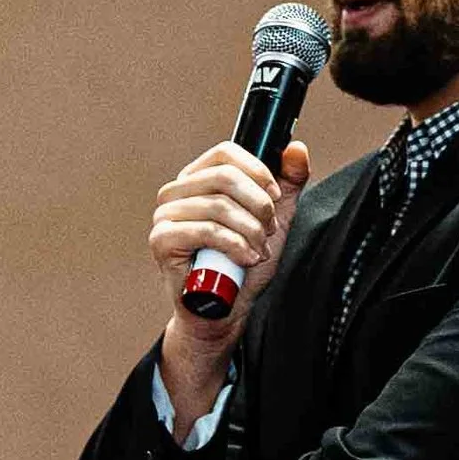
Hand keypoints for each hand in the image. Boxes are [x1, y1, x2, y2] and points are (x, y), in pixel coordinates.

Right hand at [151, 137, 308, 432]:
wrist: (225, 310)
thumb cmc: (242, 266)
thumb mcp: (274, 221)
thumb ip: (287, 185)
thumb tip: (296, 149)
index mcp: (198, 179)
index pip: (225, 153)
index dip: (258, 172)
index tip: (275, 198)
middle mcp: (177, 191)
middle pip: (225, 177)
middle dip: (259, 207)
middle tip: (268, 232)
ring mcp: (166, 215)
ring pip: (219, 205)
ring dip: (250, 231)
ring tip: (258, 251)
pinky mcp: (161, 240)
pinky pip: (205, 230)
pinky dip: (234, 245)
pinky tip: (246, 258)